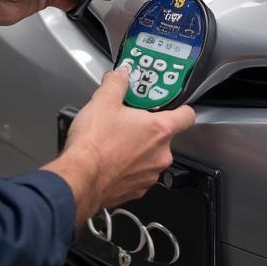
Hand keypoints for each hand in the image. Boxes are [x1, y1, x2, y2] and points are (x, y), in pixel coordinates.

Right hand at [43, 63, 196, 224]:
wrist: (79, 178)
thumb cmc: (94, 144)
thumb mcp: (103, 101)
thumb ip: (116, 83)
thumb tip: (121, 75)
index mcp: (159, 130)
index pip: (187, 116)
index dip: (180, 108)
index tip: (170, 105)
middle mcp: (160, 155)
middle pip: (164, 136)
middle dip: (147, 128)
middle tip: (128, 120)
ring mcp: (150, 175)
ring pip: (150, 156)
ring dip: (138, 149)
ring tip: (115, 141)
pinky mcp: (137, 190)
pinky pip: (138, 174)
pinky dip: (128, 167)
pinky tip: (111, 159)